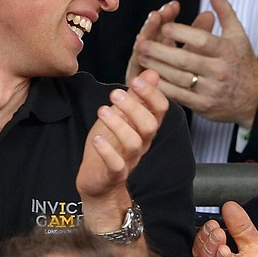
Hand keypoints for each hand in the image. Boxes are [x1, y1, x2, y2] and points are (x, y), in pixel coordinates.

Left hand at [76, 69, 167, 201]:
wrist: (99, 183)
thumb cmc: (111, 146)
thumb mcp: (122, 116)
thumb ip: (136, 96)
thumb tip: (152, 73)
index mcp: (145, 128)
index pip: (160, 110)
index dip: (152, 94)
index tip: (136, 80)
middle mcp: (142, 143)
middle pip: (150, 125)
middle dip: (135, 107)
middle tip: (116, 94)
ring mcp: (129, 159)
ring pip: (134, 143)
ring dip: (119, 124)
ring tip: (103, 110)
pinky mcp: (114, 173)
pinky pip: (116, 164)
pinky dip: (107, 151)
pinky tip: (97, 138)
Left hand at [128, 0, 257, 127]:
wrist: (255, 98)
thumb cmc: (242, 61)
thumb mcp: (237, 34)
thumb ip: (224, 9)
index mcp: (227, 51)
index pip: (201, 40)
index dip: (181, 32)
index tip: (164, 26)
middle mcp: (220, 71)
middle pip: (185, 60)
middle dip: (161, 51)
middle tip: (143, 43)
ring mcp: (211, 90)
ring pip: (178, 78)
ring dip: (157, 68)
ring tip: (141, 58)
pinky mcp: (204, 106)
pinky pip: (179, 96)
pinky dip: (163, 87)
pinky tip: (150, 78)